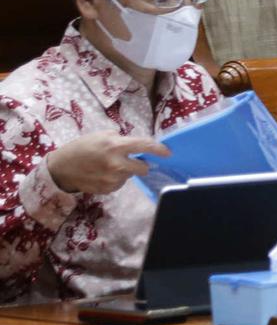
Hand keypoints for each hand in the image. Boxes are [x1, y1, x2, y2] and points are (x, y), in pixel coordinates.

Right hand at [44, 131, 169, 194]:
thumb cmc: (82, 147)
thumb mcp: (102, 135)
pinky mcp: (108, 190)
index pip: (145, 146)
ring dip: (126, 171)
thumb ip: (122, 140)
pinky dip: (116, 179)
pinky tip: (103, 174)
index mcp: (116, 146)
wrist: (61, 168)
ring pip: (131, 176)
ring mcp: (112, 179)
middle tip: (133, 161)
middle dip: (142, 164)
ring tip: (109, 166)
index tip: (168, 153)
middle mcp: (117, 164)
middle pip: (144, 168)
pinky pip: (120, 184)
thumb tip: (138, 146)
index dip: (159, 149)